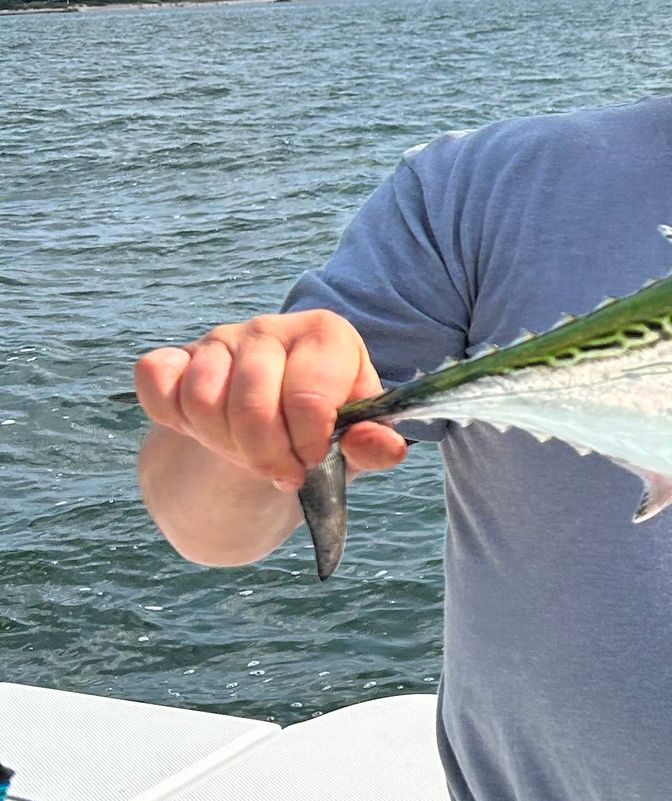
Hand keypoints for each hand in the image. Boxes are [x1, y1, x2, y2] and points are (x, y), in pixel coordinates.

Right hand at [134, 309, 403, 494]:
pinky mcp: (175, 355)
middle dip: (264, 455)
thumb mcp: (356, 440)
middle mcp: (271, 328)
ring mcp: (219, 338)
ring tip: (246, 451)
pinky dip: (172, 418)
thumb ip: (374, 444)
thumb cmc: (321, 430)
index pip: (308, 397)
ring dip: (221, 444)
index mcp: (327, 335)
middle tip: (280, 472)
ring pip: (200, 400)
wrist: (271, 431)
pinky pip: (156, 382)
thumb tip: (387, 449)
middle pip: (250, 404)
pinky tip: (202, 430)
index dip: (308, 444)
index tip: (312, 462)